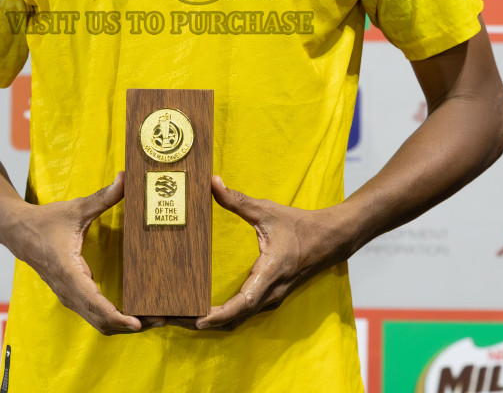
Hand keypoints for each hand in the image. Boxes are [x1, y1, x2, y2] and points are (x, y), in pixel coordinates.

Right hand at [4, 174, 148, 334]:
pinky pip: (93, 315)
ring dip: (123, 325)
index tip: (136, 323)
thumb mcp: (75, 209)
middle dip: (129, 324)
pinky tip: (132, 313)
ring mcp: (68, 296)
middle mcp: (68, 289)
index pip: (94, 301)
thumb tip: (126, 179)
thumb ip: (103, 197)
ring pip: (97, 322)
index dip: (116, 315)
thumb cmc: (45, 221)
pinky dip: (113, 319)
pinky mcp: (71, 296)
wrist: (17, 232)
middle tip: (160, 319)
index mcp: (68, 271)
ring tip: (152, 318)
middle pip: (100, 320)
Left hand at [196, 176, 349, 330]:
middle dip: (204, 320)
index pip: (243, 301)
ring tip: (181, 316)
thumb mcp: (267, 210)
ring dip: (212, 320)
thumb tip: (213, 182)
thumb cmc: (299, 225)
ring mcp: (271, 297)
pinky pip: (243, 312)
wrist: (330, 240)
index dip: (220, 314)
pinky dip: (223, 315)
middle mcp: (270, 291)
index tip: (198, 319)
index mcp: (270, 271)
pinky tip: (204, 310)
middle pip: (234, 317)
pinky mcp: (269, 296)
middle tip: (172, 318)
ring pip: (238, 318)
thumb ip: (238, 200)